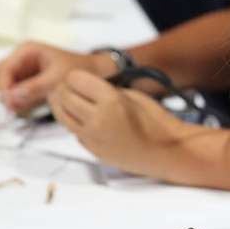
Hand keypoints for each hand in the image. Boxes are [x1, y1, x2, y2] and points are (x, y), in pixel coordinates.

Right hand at [0, 41, 112, 114]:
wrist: (92, 72)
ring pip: (0, 85)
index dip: (4, 87)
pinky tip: (28, 106)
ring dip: (8, 98)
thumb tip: (11, 96)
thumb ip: (34, 87)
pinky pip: (11, 93)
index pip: (3, 69)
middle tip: (16, 106)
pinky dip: (15, 101)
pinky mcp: (25, 82)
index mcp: (26, 51)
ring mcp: (21, 70)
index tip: (11, 103)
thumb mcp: (57, 78)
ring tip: (24, 106)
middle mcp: (20, 58)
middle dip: (3, 92)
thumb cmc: (77, 70)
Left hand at [46, 70, 167, 170]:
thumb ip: (106, 90)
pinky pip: (73, 131)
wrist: (168, 152)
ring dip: (63, 105)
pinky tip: (87, 119)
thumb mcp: (131, 95)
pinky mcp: (93, 150)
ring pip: (61, 115)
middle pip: (63, 96)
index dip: (76, 75)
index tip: (81, 77)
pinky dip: (75, 123)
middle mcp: (98, 120)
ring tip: (73, 101)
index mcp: (110, 101)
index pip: (75, 79)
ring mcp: (93, 138)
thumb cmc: (156, 122)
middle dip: (66, 88)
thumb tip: (85, 87)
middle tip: (73, 87)